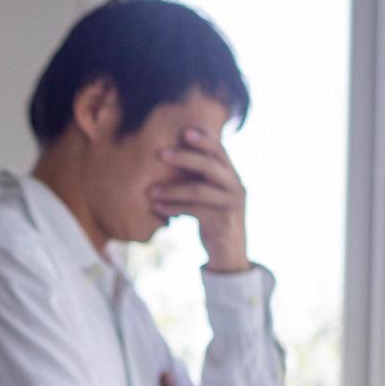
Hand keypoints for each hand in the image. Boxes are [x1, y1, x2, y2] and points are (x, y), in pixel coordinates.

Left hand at [150, 127, 250, 272]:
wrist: (229, 254)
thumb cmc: (213, 219)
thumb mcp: (209, 196)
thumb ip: (198, 179)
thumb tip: (169, 158)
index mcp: (232, 175)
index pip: (220, 151)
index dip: (204, 140)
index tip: (184, 131)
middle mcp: (236, 186)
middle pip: (210, 165)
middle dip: (184, 157)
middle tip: (158, 153)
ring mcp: (231, 204)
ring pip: (199, 190)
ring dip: (171, 189)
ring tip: (149, 191)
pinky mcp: (222, 222)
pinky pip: (194, 211)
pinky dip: (173, 208)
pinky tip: (157, 209)